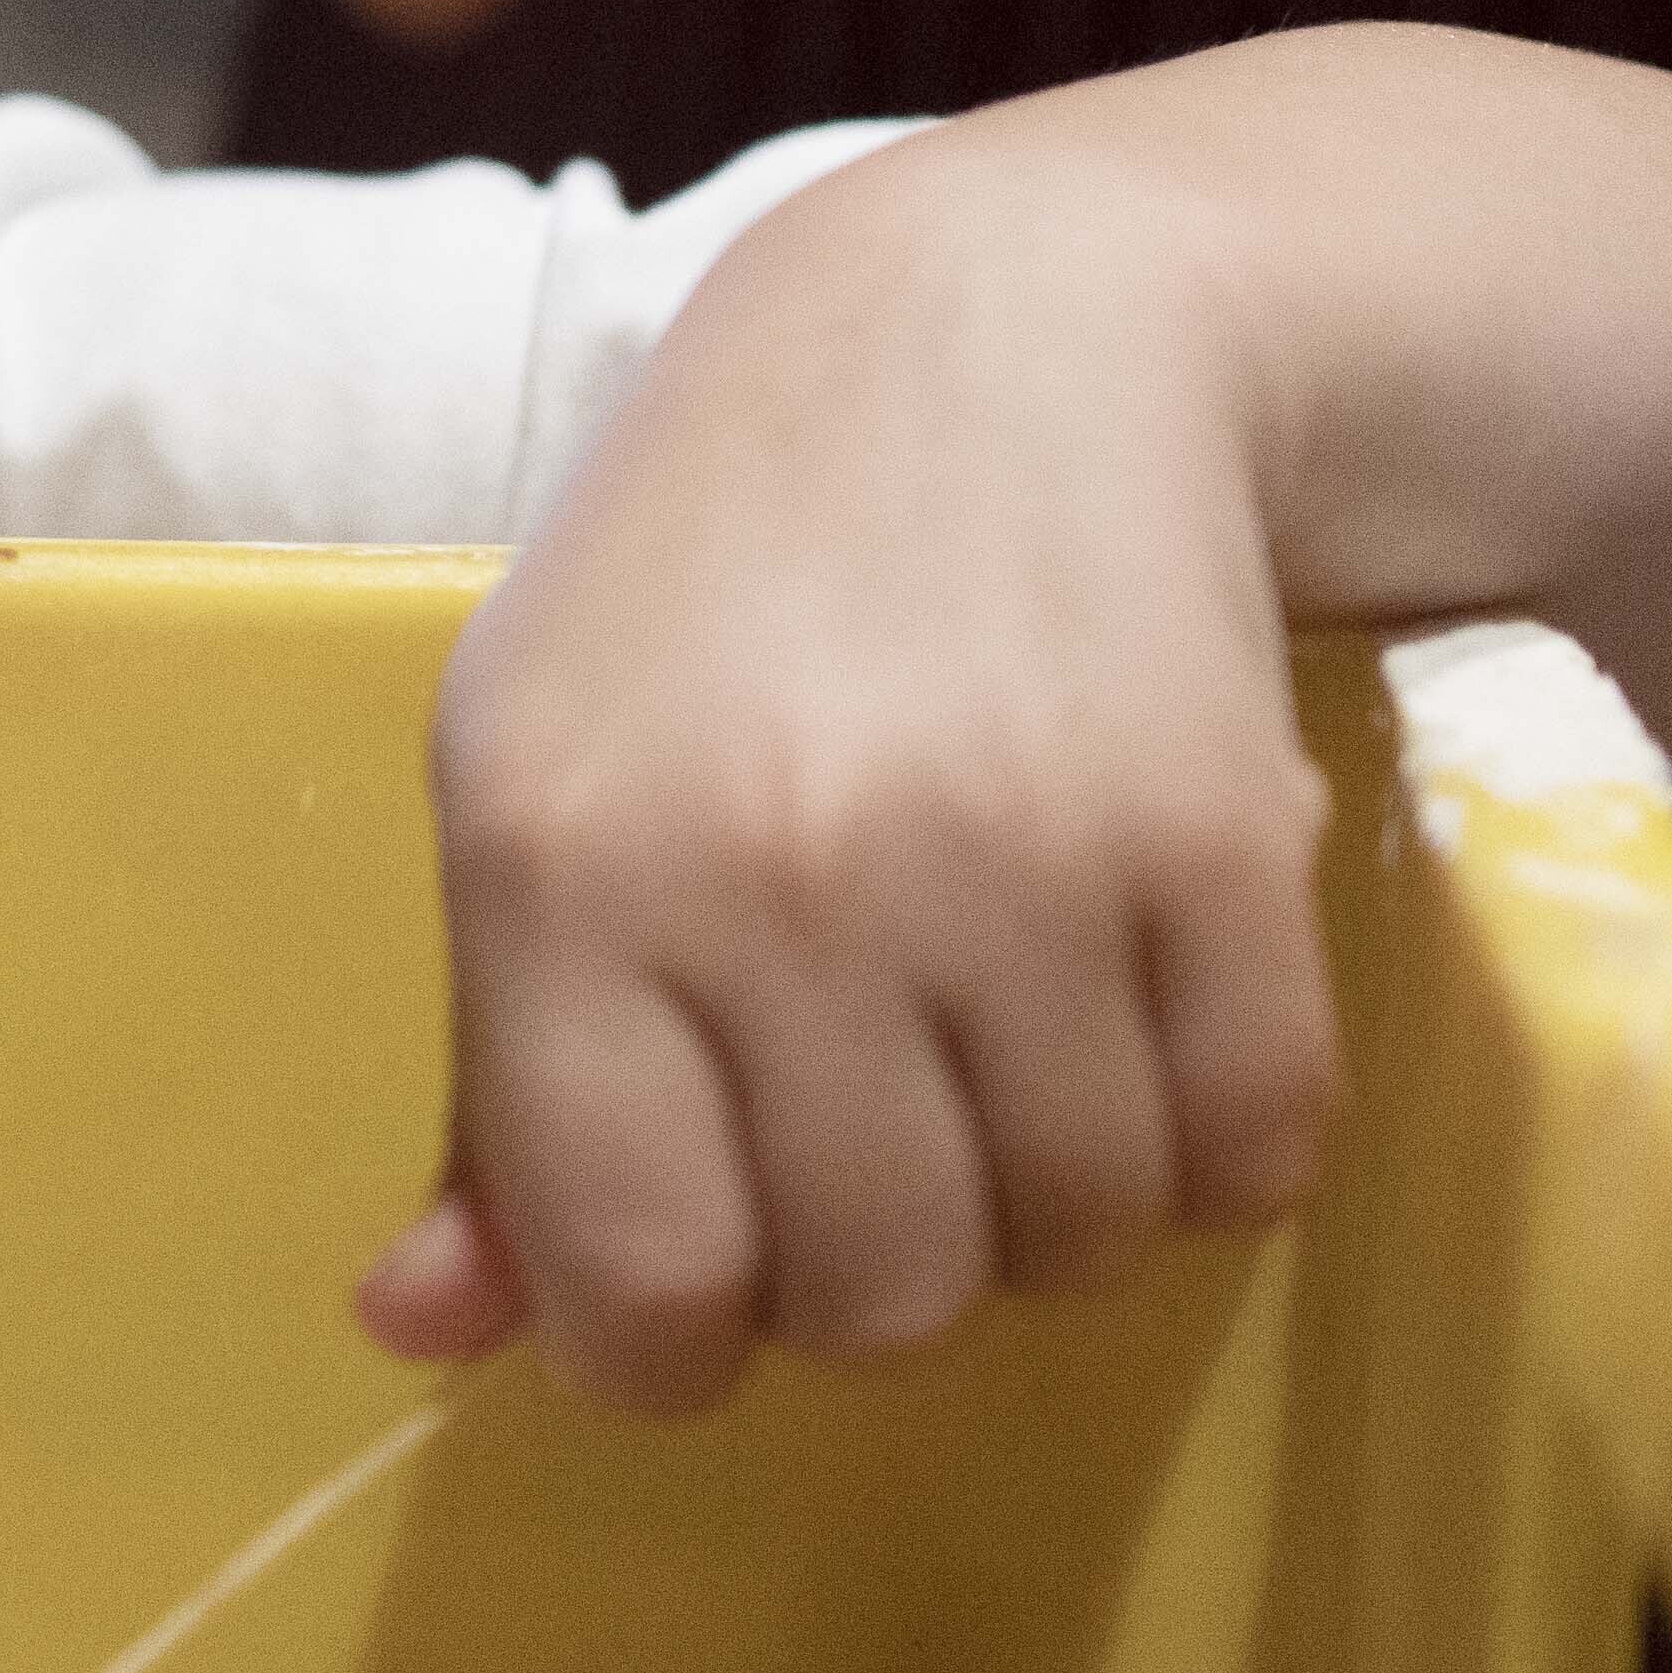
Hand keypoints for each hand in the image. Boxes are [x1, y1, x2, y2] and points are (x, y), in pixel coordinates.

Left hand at [360, 122, 1341, 1407]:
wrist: (989, 332)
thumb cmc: (717, 588)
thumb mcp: (536, 786)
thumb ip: (497, 1086)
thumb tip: (420, 1334)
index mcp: (554, 870)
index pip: (634, 1281)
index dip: (674, 1339)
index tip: (708, 1276)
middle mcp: (775, 875)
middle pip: (878, 1295)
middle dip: (883, 1262)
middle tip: (882, 1120)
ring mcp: (1011, 859)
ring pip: (1073, 1242)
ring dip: (1057, 1195)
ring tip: (1013, 1036)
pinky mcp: (1218, 841)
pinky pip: (1251, 1148)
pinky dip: (1217, 1133)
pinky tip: (1151, 1004)